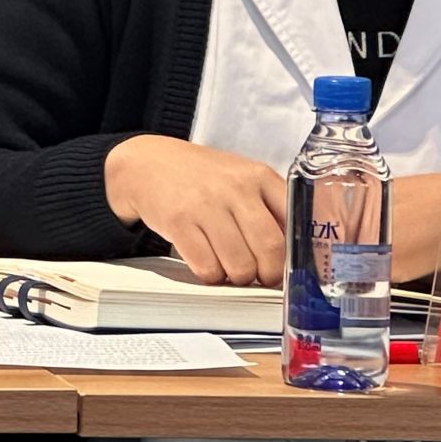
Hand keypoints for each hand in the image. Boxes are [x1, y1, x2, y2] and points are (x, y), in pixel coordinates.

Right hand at [104, 134, 285, 285]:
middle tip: (260, 275)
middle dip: (268, 273)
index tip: (293, 267)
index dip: (296, 253)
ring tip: (231, 268)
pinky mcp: (178, 222)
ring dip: (238, 277)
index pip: (294, 222)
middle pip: (269, 249)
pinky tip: (208, 263)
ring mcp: (204, 204)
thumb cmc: (200, 177)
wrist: (146, 163)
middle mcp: (234, 188)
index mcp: (258, 176)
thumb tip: (296, 251)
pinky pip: (207, 267)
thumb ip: (269, 206)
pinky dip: (211, 276)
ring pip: (239, 265)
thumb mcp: (240, 178)